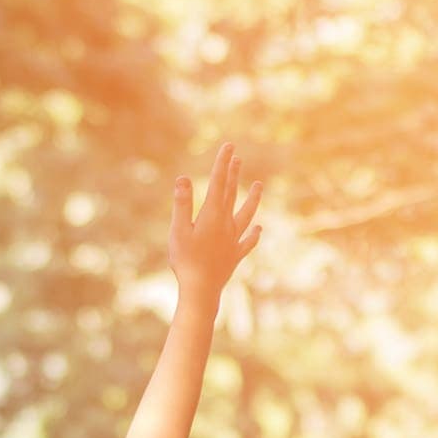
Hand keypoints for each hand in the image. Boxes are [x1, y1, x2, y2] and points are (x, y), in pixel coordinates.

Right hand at [170, 142, 263, 299]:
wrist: (201, 291)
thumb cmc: (186, 261)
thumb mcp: (178, 230)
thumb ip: (182, 204)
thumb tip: (183, 178)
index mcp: (212, 215)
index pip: (218, 183)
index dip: (223, 164)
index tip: (229, 146)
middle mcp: (226, 224)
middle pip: (231, 194)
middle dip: (233, 174)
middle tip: (237, 157)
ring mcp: (233, 240)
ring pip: (246, 214)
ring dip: (252, 198)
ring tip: (259, 185)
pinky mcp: (235, 255)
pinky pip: (247, 241)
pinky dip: (253, 233)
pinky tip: (258, 228)